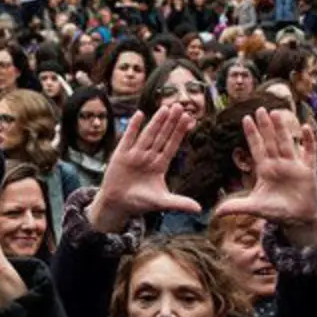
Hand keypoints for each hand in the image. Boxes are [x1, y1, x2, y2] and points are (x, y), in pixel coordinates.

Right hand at [89, 106, 200, 232]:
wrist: (117, 204)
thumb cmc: (139, 202)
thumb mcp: (161, 202)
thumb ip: (179, 203)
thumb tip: (199, 209)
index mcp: (160, 165)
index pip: (172, 145)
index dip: (180, 132)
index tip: (189, 119)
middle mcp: (149, 157)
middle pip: (162, 136)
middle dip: (171, 122)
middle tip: (180, 106)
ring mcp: (135, 154)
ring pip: (148, 134)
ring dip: (157, 121)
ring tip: (166, 108)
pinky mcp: (121, 155)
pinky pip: (128, 138)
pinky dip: (133, 126)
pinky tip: (140, 114)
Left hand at [216, 108, 316, 245]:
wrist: (298, 220)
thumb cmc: (276, 212)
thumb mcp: (254, 207)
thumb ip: (236, 207)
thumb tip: (214, 213)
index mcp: (265, 170)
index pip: (256, 148)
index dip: (251, 134)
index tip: (245, 118)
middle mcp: (279, 164)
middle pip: (270, 141)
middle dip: (265, 126)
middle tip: (260, 109)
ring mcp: (294, 166)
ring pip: (287, 143)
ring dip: (282, 129)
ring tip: (276, 113)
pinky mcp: (308, 171)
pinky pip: (309, 153)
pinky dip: (309, 141)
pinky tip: (306, 127)